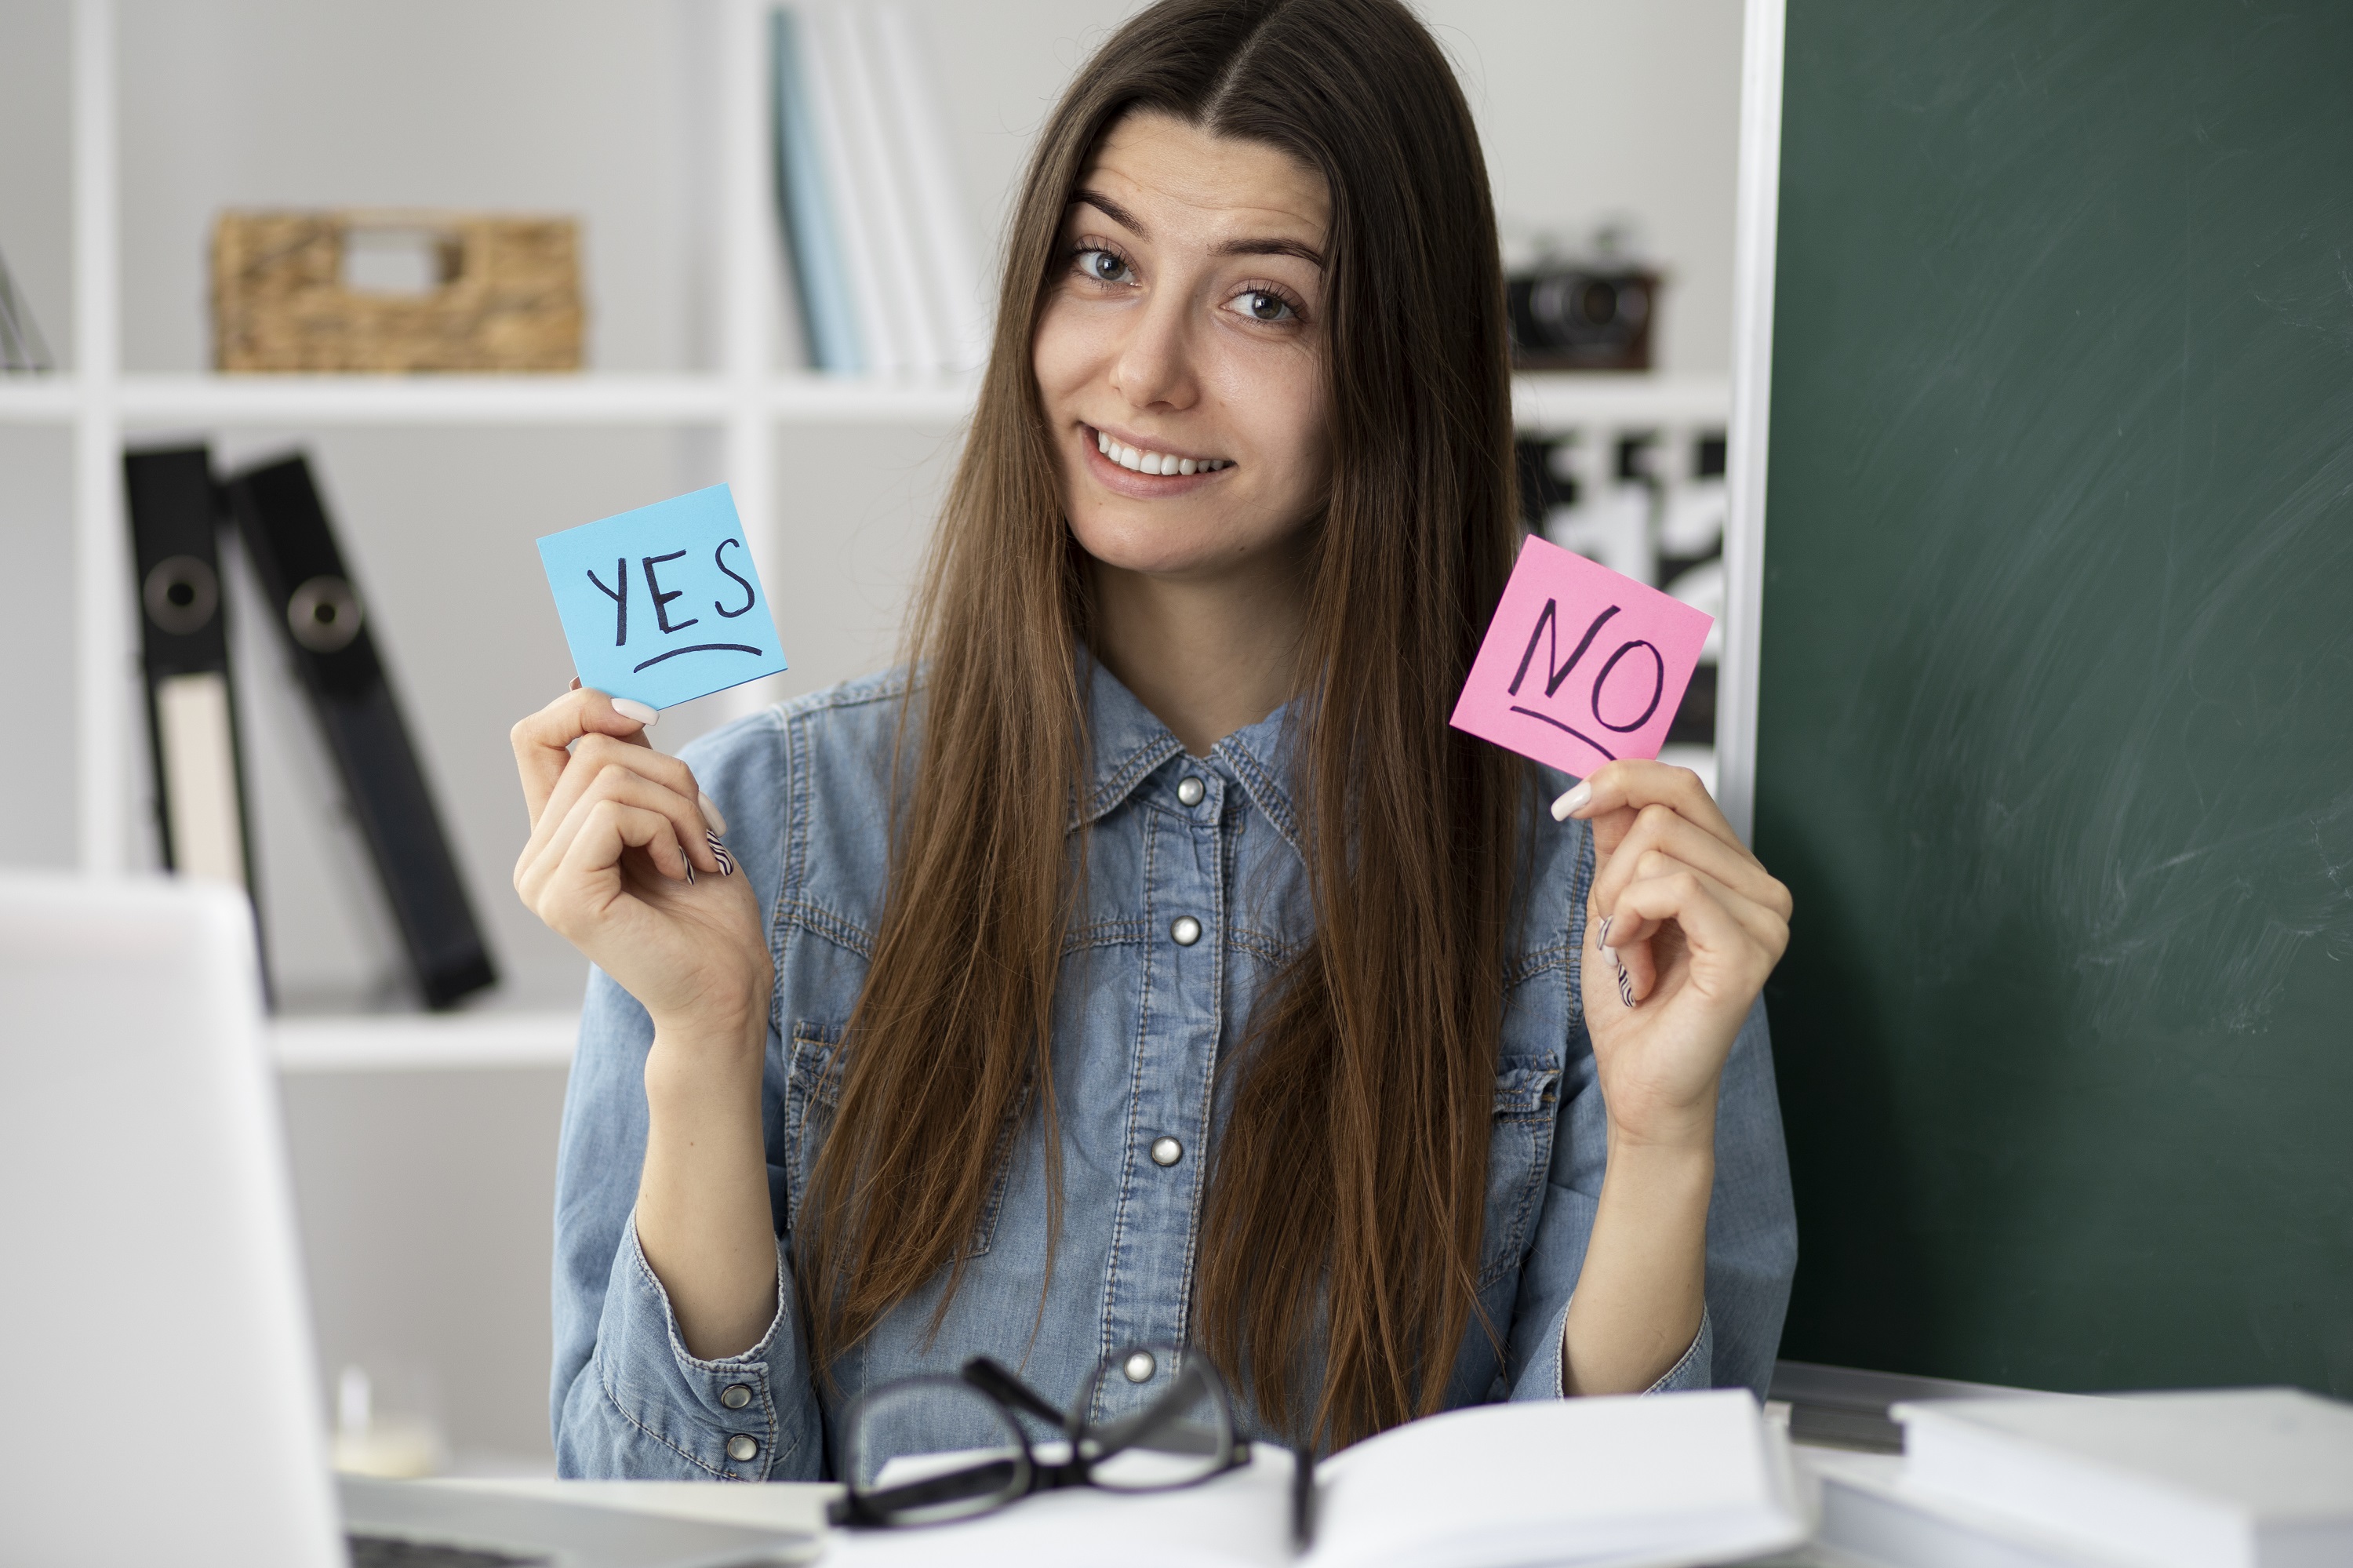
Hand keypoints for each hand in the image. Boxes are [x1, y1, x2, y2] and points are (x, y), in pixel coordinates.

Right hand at [511, 687, 769, 1056]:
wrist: (727, 988)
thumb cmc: (709, 915)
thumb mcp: (672, 818)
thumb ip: (636, 770)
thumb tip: (619, 699)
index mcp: (557, 838)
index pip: (536, 737)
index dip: (585, 707)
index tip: (644, 715)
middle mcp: (537, 859)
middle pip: (591, 751)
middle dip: (668, 775)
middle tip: (702, 828)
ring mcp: (543, 880)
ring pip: (607, 777)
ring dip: (676, 807)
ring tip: (694, 856)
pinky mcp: (565, 896)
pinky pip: (612, 812)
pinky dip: (663, 830)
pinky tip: (679, 870)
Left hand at [1554, 761, 1790, 1149]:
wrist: (1641, 1083)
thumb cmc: (1632, 1003)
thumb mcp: (1614, 901)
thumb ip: (1618, 839)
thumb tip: (1604, 779)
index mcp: (1736, 870)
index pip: (1684, 783)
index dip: (1622, 779)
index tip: (1569, 804)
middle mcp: (1763, 887)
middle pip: (1665, 812)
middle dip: (1613, 869)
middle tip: (1616, 928)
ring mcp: (1766, 918)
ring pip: (1660, 848)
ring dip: (1620, 905)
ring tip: (1634, 956)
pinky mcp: (1749, 949)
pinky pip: (1673, 887)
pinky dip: (1633, 920)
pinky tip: (1639, 968)